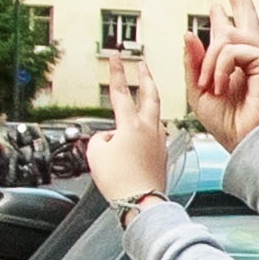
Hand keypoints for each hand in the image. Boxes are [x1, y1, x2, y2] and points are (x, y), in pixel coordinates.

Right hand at [80, 48, 172, 205]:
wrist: (141, 202)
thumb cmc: (120, 181)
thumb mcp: (96, 154)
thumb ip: (101, 138)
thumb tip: (110, 137)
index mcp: (131, 125)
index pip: (121, 91)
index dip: (117, 72)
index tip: (116, 56)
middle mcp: (149, 129)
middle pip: (150, 95)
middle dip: (146, 77)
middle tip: (144, 64)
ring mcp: (159, 141)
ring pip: (155, 115)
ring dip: (149, 103)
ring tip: (144, 98)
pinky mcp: (162, 154)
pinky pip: (155, 134)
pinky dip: (149, 127)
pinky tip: (143, 133)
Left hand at [183, 20, 258, 143]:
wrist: (251, 143)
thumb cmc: (231, 126)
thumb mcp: (200, 93)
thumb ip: (194, 63)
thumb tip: (190, 32)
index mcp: (239, 63)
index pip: (232, 29)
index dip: (223, 12)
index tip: (215, 3)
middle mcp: (255, 53)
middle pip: (245, 10)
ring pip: (225, 37)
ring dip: (209, 62)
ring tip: (211, 87)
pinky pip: (231, 50)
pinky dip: (219, 69)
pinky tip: (221, 87)